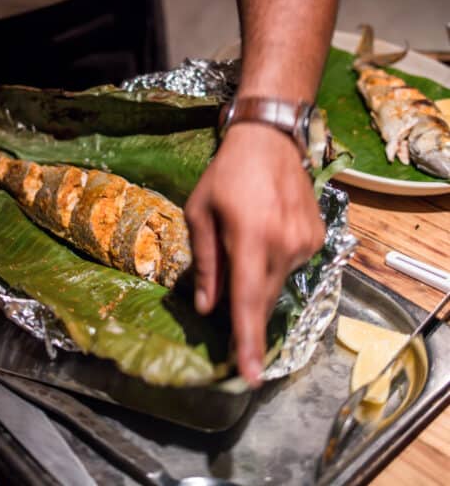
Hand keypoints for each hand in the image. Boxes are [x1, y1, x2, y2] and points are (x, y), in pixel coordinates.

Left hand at [185, 123, 324, 385]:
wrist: (270, 141)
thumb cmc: (225, 174)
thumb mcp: (201, 212)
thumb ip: (205, 262)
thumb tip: (207, 307)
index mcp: (249, 237)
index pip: (248, 300)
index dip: (247, 341)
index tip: (250, 376)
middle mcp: (283, 244)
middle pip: (264, 298)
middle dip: (247, 315)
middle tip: (229, 314)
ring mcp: (306, 242)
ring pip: (277, 284)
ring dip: (258, 283)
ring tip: (245, 249)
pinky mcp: (317, 238)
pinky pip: (291, 267)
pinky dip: (273, 266)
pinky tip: (264, 237)